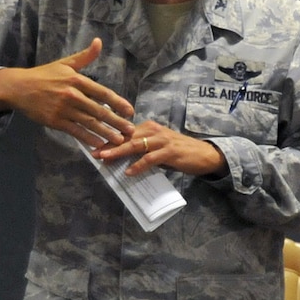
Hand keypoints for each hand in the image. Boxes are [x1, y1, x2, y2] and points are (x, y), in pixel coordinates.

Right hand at [0, 39, 136, 147]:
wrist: (18, 87)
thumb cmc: (44, 75)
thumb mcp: (65, 63)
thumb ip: (85, 56)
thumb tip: (99, 42)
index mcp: (76, 79)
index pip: (102, 92)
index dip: (118, 103)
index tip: (130, 111)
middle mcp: (71, 94)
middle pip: (98, 110)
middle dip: (116, 121)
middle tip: (130, 130)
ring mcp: (62, 109)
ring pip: (88, 122)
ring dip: (105, 132)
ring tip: (119, 140)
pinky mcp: (54, 121)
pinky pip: (75, 131)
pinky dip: (87, 138)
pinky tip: (99, 144)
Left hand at [95, 121, 225, 177]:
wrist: (205, 154)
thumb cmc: (181, 152)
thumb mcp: (160, 147)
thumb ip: (143, 150)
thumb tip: (123, 159)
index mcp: (150, 127)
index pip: (125, 132)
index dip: (110, 139)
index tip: (95, 146)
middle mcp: (154, 130)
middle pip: (127, 136)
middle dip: (109, 144)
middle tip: (94, 152)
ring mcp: (162, 140)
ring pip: (135, 145)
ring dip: (118, 152)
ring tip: (105, 159)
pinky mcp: (170, 152)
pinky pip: (150, 159)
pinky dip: (138, 165)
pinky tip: (129, 172)